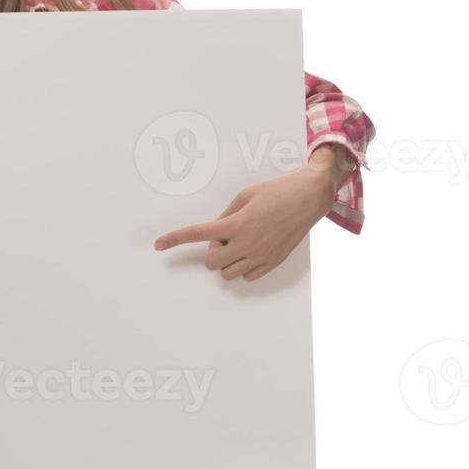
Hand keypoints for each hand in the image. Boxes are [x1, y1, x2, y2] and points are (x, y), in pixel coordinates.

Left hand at [152, 151, 344, 281]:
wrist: (309, 197)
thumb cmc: (278, 191)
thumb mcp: (245, 195)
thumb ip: (227, 215)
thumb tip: (217, 231)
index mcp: (237, 223)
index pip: (198, 234)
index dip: (175, 239)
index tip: (159, 244)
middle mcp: (247, 243)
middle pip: (212, 262)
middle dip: (213, 251)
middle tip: (226, 236)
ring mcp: (261, 255)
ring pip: (228, 273)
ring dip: (227, 260)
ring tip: (241, 243)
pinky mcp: (273, 262)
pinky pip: (247, 276)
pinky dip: (243, 267)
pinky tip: (252, 251)